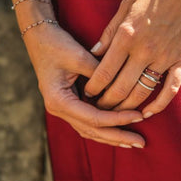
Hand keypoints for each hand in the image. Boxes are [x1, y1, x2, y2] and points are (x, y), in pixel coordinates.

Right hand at [23, 24, 144, 147]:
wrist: (40, 37)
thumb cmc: (57, 45)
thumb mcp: (80, 57)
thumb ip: (101, 76)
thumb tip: (122, 90)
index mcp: (59, 100)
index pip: (94, 118)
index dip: (118, 119)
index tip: (139, 116)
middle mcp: (59, 109)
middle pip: (92, 130)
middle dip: (118, 137)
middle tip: (140, 143)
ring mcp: (64, 108)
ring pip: (90, 129)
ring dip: (112, 135)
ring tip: (132, 141)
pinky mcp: (69, 103)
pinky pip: (88, 121)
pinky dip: (104, 126)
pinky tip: (118, 129)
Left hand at [84, 0, 180, 116]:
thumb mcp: (125, 6)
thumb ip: (109, 33)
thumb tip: (94, 53)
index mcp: (127, 36)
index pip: (104, 71)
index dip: (94, 87)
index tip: (88, 94)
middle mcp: (144, 50)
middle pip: (121, 87)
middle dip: (106, 102)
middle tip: (99, 107)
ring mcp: (165, 57)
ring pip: (142, 92)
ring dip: (127, 107)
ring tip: (116, 112)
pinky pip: (171, 89)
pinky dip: (160, 104)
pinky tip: (148, 113)